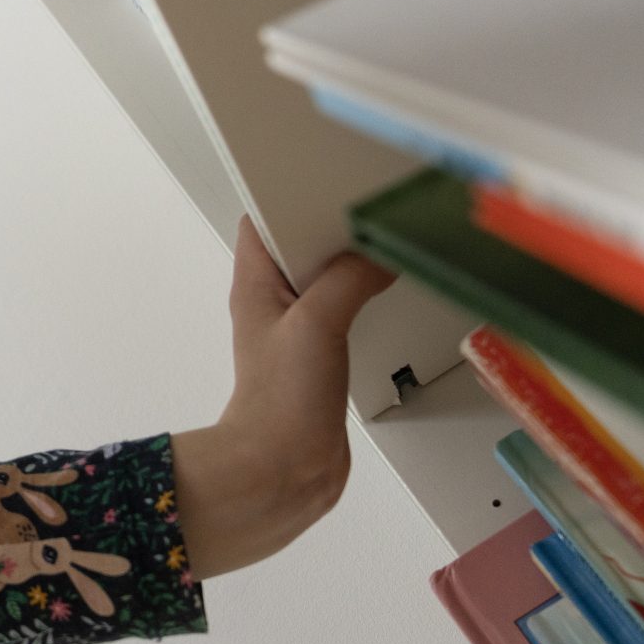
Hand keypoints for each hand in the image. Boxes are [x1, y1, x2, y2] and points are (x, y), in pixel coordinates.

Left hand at [219, 216, 396, 508]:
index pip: (264, 217)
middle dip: (335, 222)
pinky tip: (388, 287)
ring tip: (387, 237)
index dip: (292, 190)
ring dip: (352, 259)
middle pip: (301, 242)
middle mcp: (273, 300)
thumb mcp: (317, 324)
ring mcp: (298, 328)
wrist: (286, 470)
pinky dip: (365, 292)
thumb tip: (379, 254)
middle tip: (374, 202)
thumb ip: (348, 279)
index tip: (332, 174)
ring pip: (326, 275)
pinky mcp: (321, 354)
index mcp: (255, 283)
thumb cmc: (282, 401)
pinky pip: (345, 307)